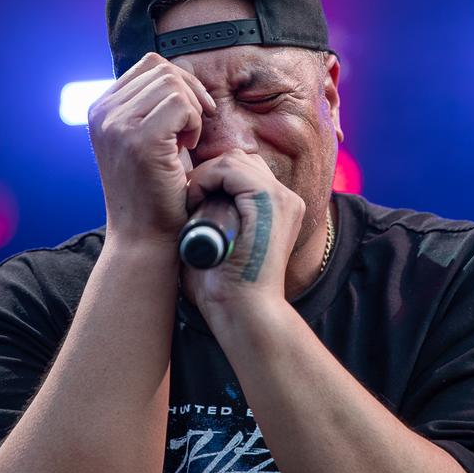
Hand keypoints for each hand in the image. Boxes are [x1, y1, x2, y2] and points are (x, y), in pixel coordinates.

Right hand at [87, 52, 215, 249]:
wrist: (145, 238)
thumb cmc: (154, 190)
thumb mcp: (145, 139)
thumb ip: (150, 106)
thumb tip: (174, 72)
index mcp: (101, 110)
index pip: (148, 65)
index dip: (179, 83)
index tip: (189, 117)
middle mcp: (102, 113)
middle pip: (161, 68)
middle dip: (189, 94)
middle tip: (192, 131)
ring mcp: (117, 125)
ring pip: (172, 82)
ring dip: (192, 109)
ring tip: (187, 141)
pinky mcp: (138, 139)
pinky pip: (180, 103)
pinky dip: (194, 122)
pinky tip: (188, 148)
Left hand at [183, 150, 305, 318]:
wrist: (244, 313)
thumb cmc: (226, 289)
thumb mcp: (222, 244)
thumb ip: (215, 219)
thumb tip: (187, 205)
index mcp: (279, 209)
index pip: (245, 170)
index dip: (214, 178)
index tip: (191, 201)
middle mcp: (286, 199)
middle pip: (241, 160)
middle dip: (210, 173)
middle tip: (190, 200)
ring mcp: (281, 198)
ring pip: (234, 159)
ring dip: (206, 176)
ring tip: (192, 203)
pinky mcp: (269, 200)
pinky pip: (230, 168)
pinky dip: (206, 179)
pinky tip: (195, 201)